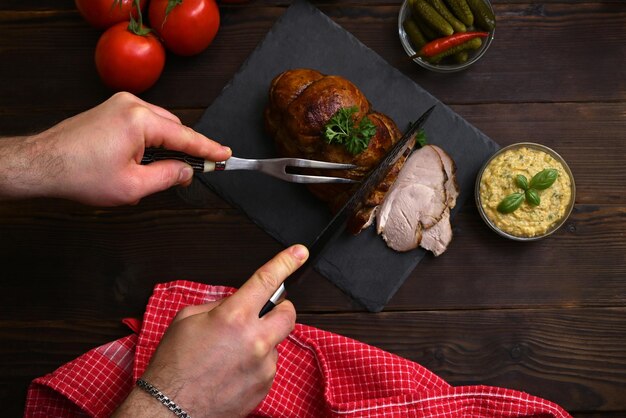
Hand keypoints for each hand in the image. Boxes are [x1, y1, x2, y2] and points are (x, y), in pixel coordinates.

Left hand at [0, 92, 230, 205]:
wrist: (42, 164)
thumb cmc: (80, 174)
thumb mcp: (133, 186)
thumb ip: (168, 176)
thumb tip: (187, 170)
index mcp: (140, 120)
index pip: (186, 137)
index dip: (209, 149)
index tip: (226, 155)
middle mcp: (132, 104)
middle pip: (174, 128)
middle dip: (183, 151)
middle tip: (188, 174)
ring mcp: (121, 103)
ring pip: (160, 125)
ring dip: (164, 147)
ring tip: (152, 172)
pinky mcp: (112, 108)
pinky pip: (144, 122)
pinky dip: (150, 140)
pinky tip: (140, 160)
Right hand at [112, 244, 308, 417]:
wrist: (170, 409)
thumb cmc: (174, 365)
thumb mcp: (187, 320)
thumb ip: (219, 306)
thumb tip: (236, 302)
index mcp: (234, 317)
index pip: (267, 281)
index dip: (286, 262)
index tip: (299, 253)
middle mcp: (255, 340)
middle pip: (288, 313)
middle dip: (278, 309)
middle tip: (260, 314)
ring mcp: (263, 366)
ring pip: (275, 342)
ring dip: (260, 341)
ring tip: (230, 354)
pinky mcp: (265, 386)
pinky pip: (268, 365)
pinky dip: (255, 363)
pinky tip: (232, 370)